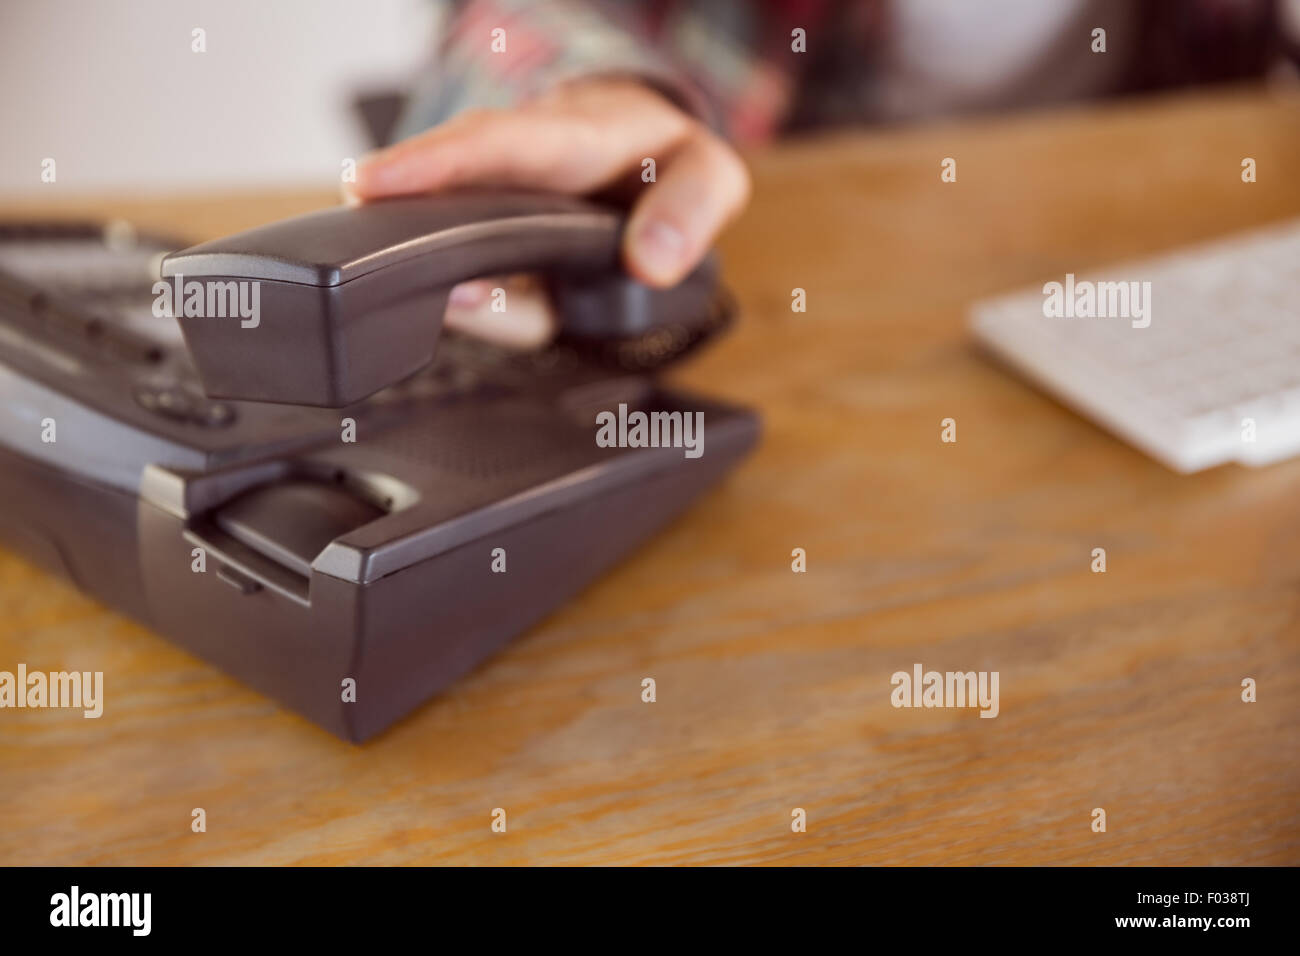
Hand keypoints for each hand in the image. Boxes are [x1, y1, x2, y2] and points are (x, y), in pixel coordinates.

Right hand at [345, 78, 750, 346]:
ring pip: (460, 260)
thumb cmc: (663, 162)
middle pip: (445, 195)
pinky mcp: (492, 252)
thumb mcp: (706, 174)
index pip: (493, 143)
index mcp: (567, 139)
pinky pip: (480, 293)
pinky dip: (484, 312)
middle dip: (406, 226)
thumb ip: (692, 209)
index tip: (373, 183)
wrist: (641, 157)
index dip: (431, 163)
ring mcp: (494, 211)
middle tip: (375, 264)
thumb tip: (652, 261)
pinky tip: (488, 309)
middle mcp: (514, 171)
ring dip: (463, 293)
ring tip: (469, 306)